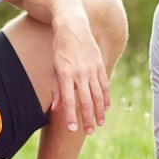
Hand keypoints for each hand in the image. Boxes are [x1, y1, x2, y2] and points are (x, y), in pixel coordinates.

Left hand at [50, 15, 108, 133]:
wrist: (72, 26)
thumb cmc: (59, 49)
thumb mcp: (53, 68)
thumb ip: (56, 90)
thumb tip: (56, 109)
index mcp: (65, 75)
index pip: (68, 100)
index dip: (71, 116)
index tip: (72, 129)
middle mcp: (79, 73)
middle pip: (85, 101)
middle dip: (87, 118)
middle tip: (89, 131)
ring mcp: (91, 69)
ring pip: (97, 95)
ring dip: (99, 111)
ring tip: (100, 124)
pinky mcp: (99, 64)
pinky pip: (104, 84)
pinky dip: (106, 97)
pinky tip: (106, 108)